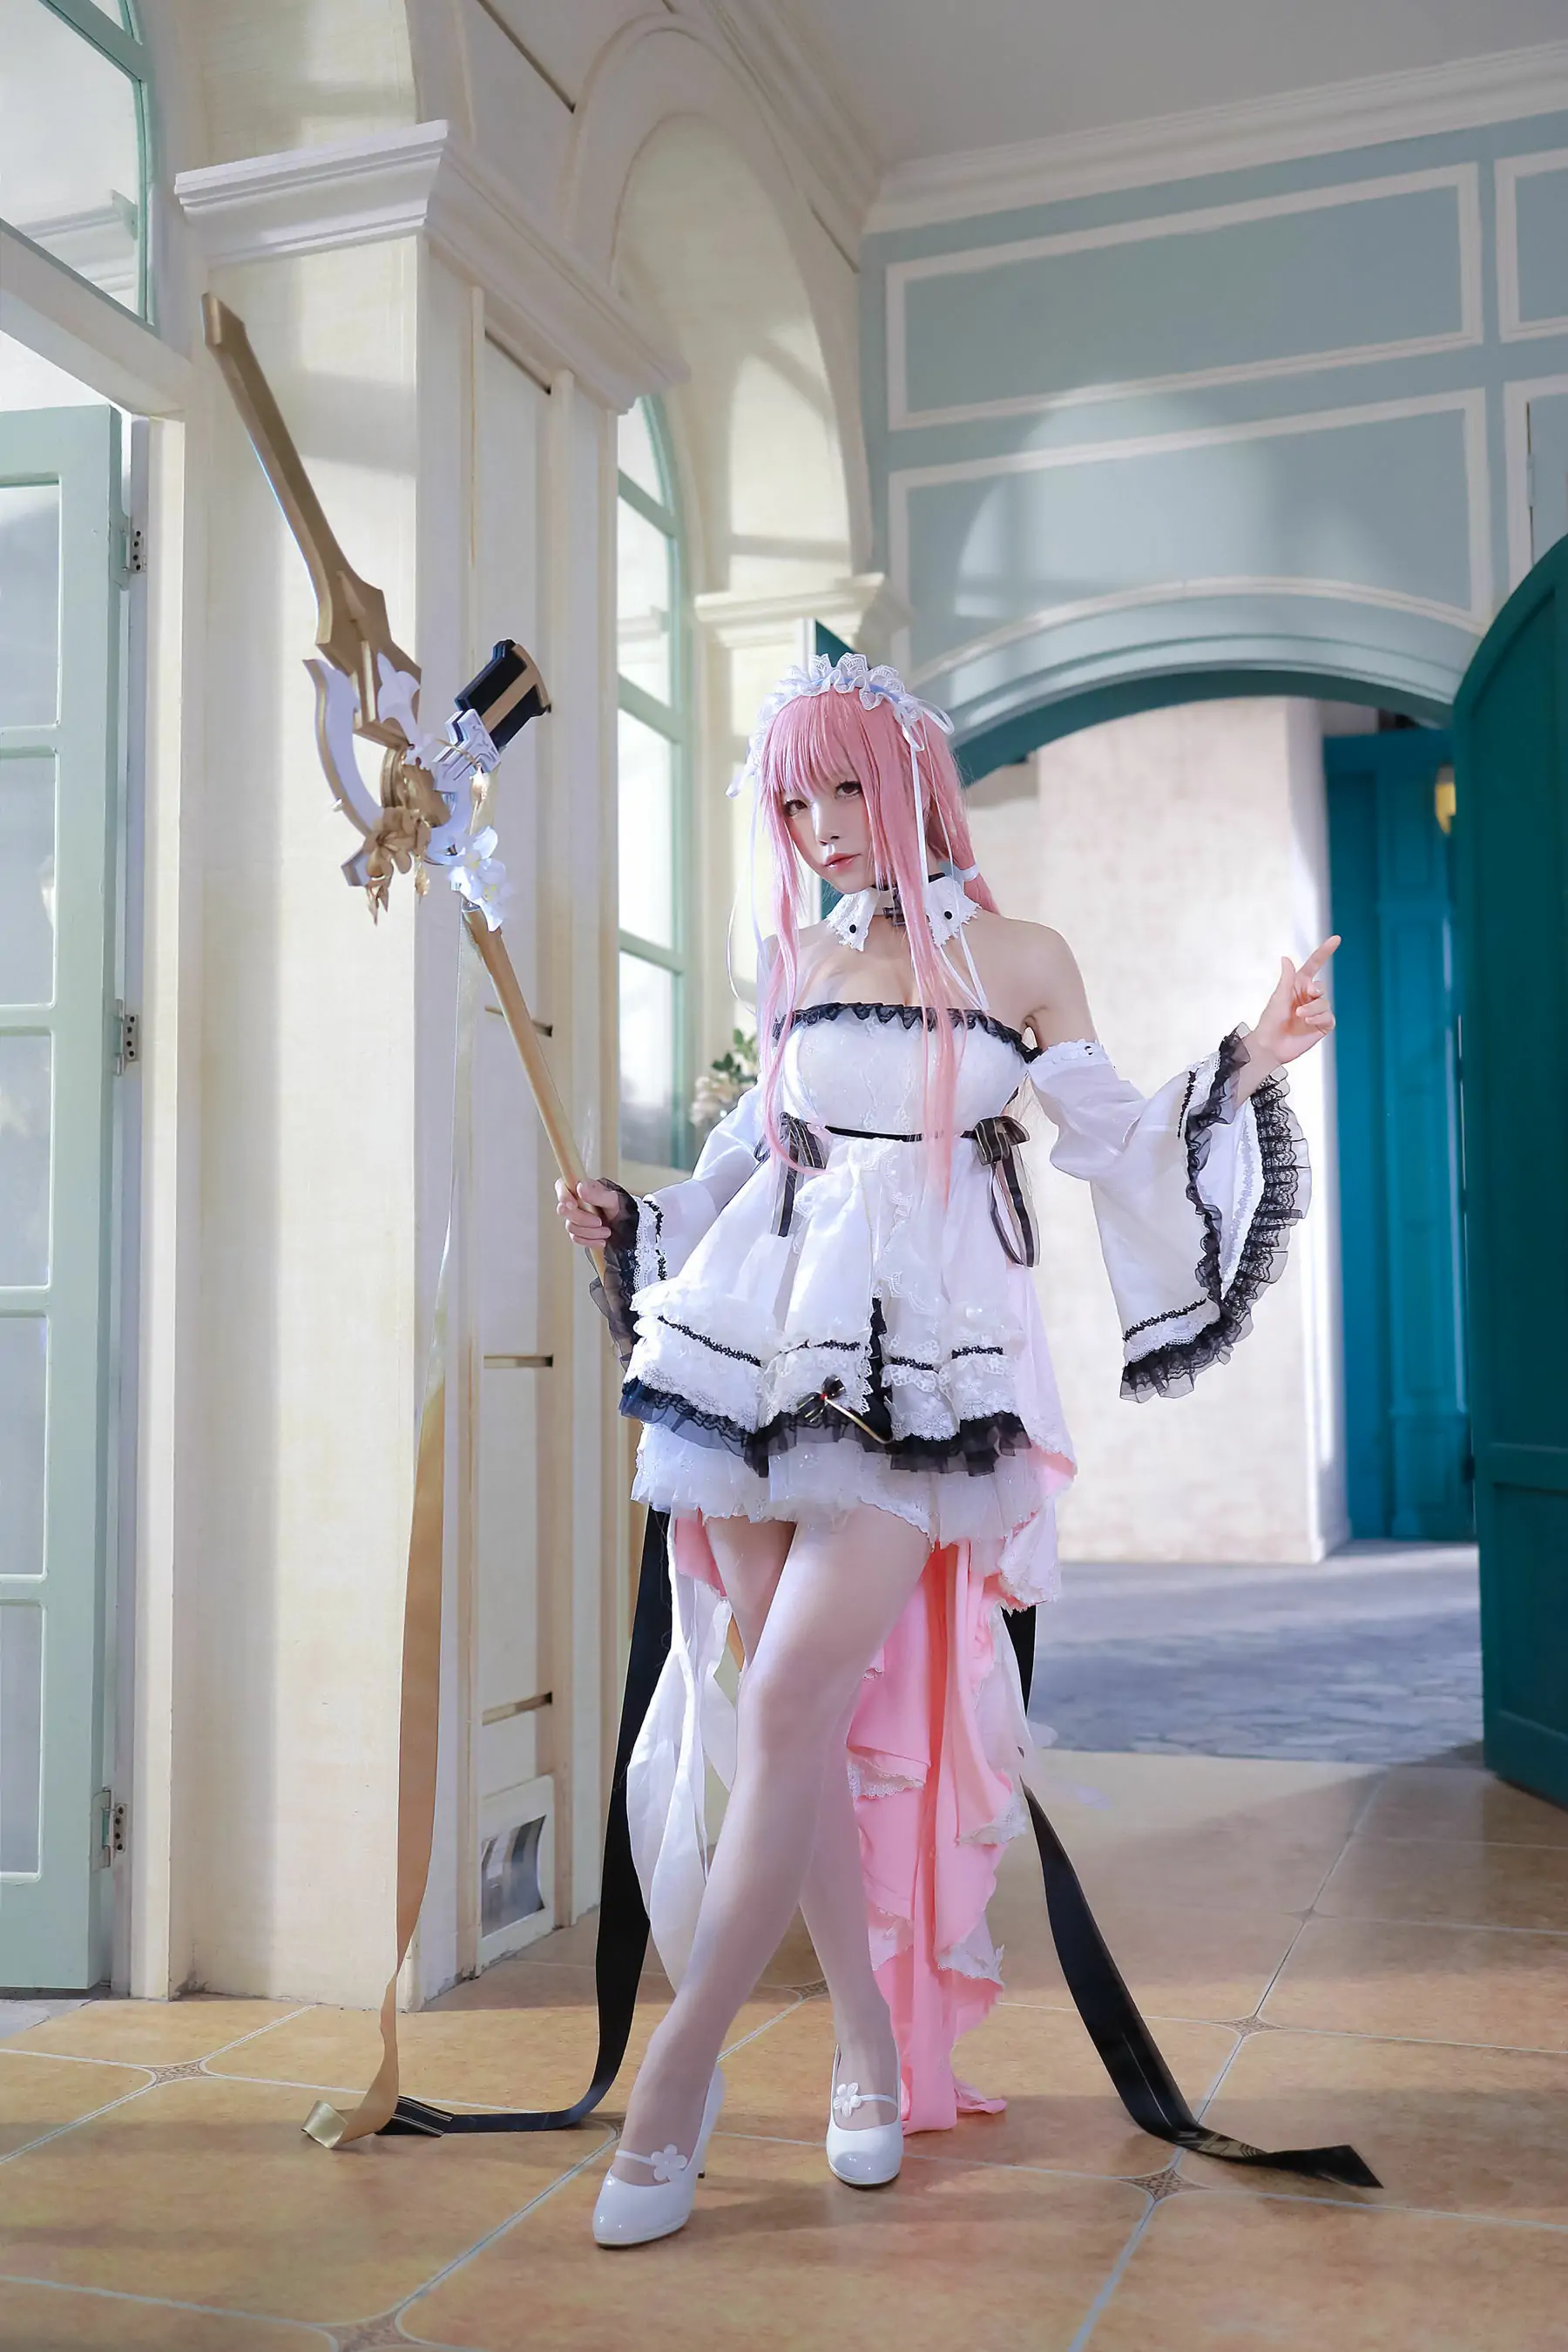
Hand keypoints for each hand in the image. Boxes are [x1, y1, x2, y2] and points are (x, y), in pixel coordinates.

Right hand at [555, 1176, 622, 1249]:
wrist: (626, 1225)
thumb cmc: (620, 1207)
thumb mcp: (613, 1199)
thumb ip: (597, 1194)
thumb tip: (580, 1187)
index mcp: (581, 1188)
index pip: (562, 1187)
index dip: (563, 1196)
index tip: (573, 1205)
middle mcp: (575, 1202)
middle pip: (564, 1210)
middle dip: (582, 1219)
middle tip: (599, 1221)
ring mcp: (575, 1218)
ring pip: (571, 1227)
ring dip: (590, 1232)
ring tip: (607, 1231)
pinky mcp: (578, 1231)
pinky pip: (576, 1238)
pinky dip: (590, 1240)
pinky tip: (602, 1239)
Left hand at [1242, 937, 1338, 1088]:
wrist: (1270, 1046)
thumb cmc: (1270, 1021)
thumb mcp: (1278, 997)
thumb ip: (1286, 978)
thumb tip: (1286, 958)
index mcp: (1297, 985)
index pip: (1314, 965)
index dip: (1325, 952)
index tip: (1336, 939)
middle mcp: (1308, 997)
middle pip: (1322, 986)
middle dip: (1316, 990)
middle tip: (1309, 994)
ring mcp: (1316, 1011)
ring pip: (1325, 1003)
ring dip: (1314, 1008)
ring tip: (1300, 1015)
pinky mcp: (1321, 1025)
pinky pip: (1329, 1017)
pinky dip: (1319, 1018)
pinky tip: (1308, 1022)